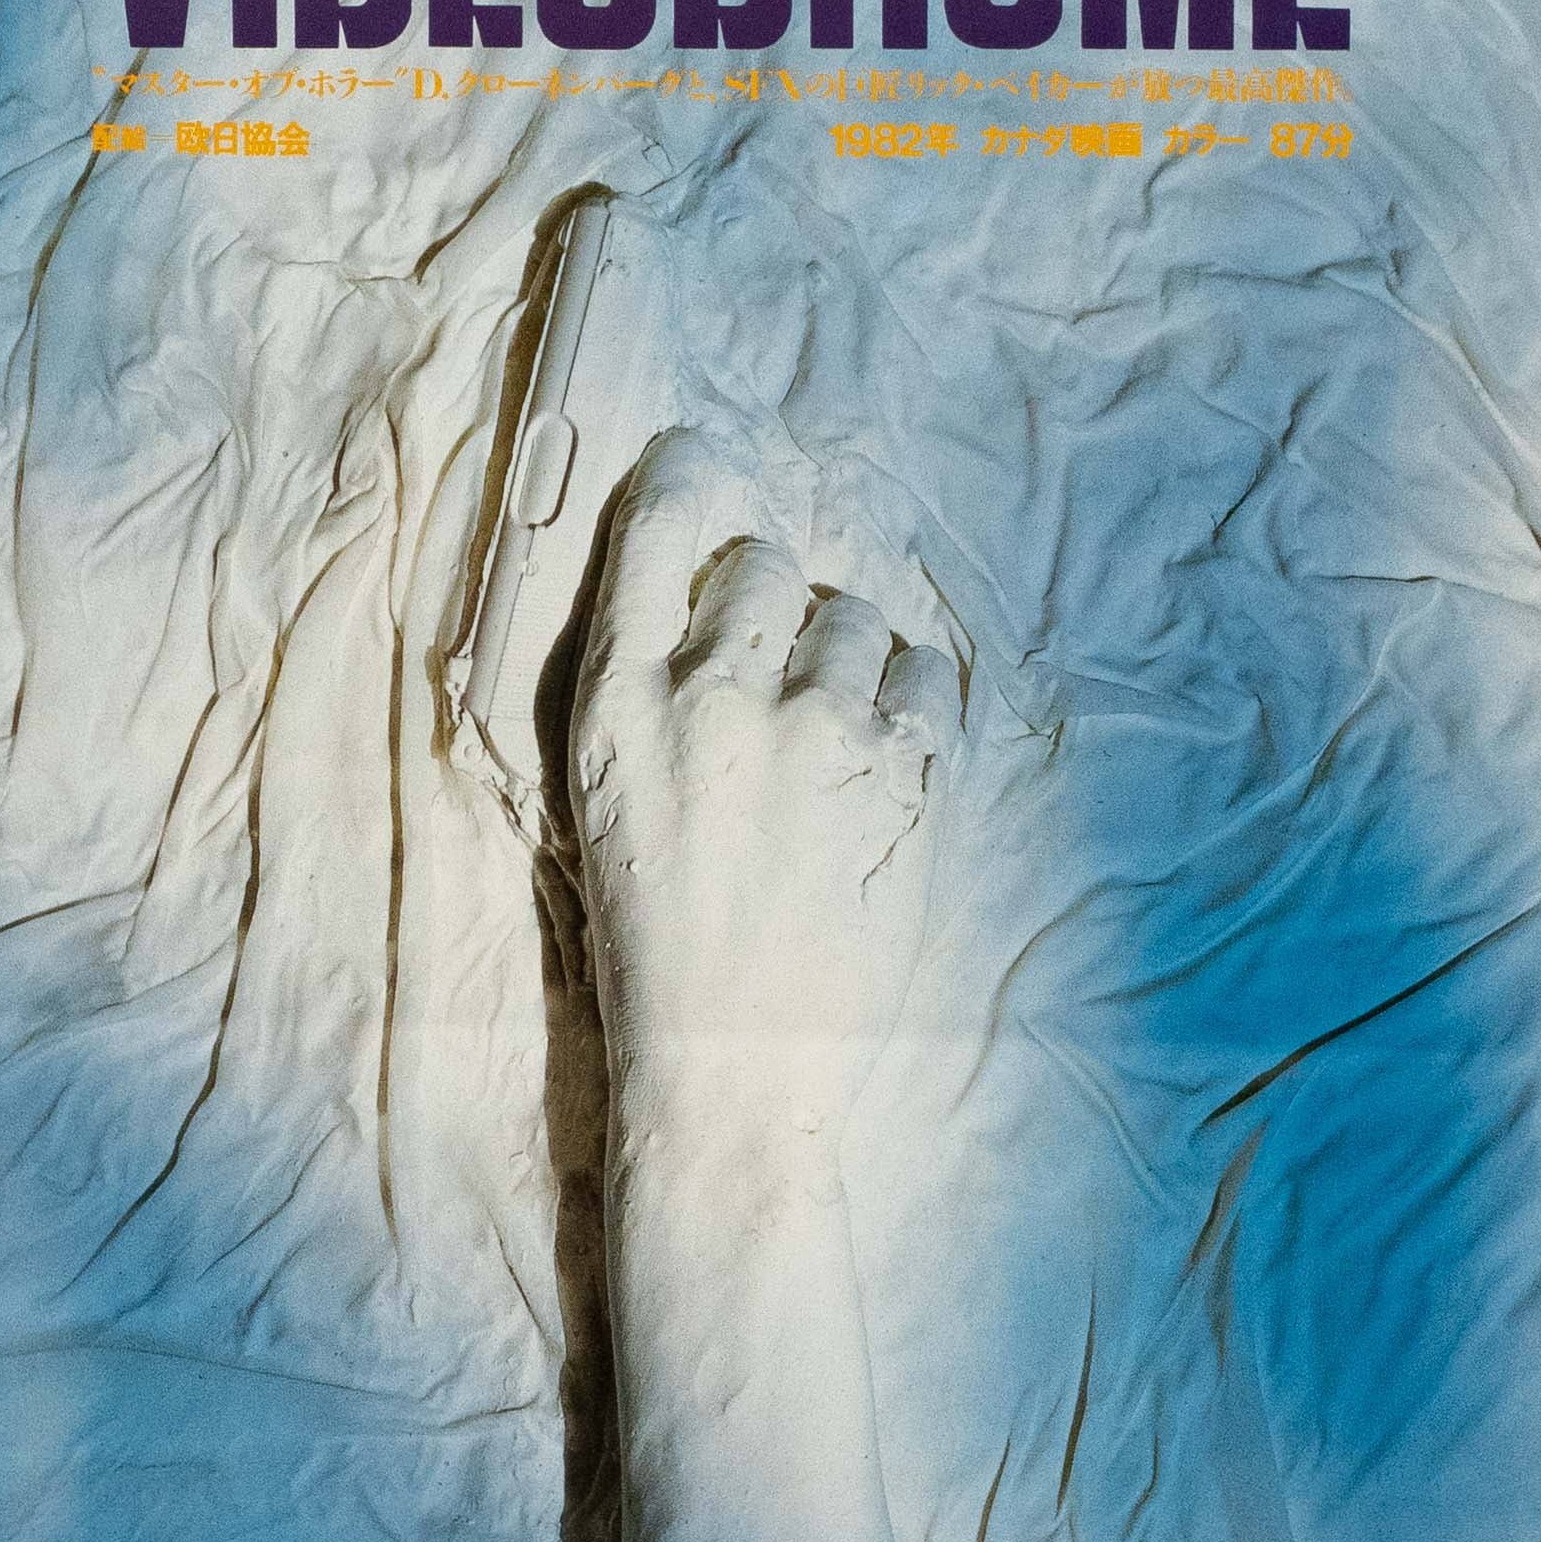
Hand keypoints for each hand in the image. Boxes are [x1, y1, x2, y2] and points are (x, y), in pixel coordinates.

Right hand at [571, 431, 959, 1135]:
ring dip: (850, 663)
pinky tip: (882, 770)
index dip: (689, 480)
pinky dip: (914, 708)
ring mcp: (816, 731)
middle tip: (776, 687)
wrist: (733, 1070)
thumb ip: (651, 688)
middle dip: (777, 608)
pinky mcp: (902, 777)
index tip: (706, 471)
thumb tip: (715, 590)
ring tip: (828, 751)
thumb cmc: (659, 946)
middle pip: (767, 563)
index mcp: (618, 702)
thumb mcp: (611, 802)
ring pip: (855, 617)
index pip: (657, 525)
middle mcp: (715, 695)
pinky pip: (929, 677)